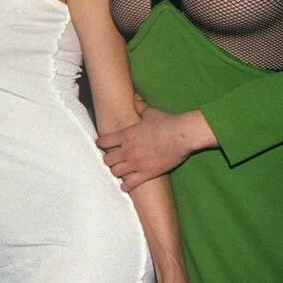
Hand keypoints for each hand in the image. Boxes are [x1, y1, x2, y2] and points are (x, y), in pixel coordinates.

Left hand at [96, 107, 212, 189]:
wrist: (182, 135)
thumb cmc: (167, 122)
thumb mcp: (150, 112)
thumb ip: (140, 106)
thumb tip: (136, 96)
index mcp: (125, 135)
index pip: (103, 142)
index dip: (101, 144)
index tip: (102, 145)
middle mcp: (127, 150)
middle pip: (107, 160)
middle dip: (108, 159)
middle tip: (112, 159)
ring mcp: (136, 163)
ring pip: (115, 172)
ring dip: (116, 172)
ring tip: (119, 171)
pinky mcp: (147, 173)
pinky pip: (131, 184)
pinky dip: (126, 186)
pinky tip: (125, 186)